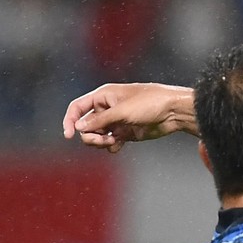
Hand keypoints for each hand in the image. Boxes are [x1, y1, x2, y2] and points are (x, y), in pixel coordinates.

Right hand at [62, 82, 194, 152]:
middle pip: (85, 125)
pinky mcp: (125, 132)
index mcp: (103, 96)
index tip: (68, 135)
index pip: (77, 108)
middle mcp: (107, 108)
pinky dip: (110, 146)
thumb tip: (78, 127)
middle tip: (102, 140)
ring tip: (112, 143)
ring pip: (96, 136)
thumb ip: (100, 120)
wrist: (174, 112)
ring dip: (100, 142)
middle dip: (90, 135)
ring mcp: (116, 121)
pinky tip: (117, 146)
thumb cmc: (150, 103)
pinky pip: (110, 142)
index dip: (69, 120)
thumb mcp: (122, 111)